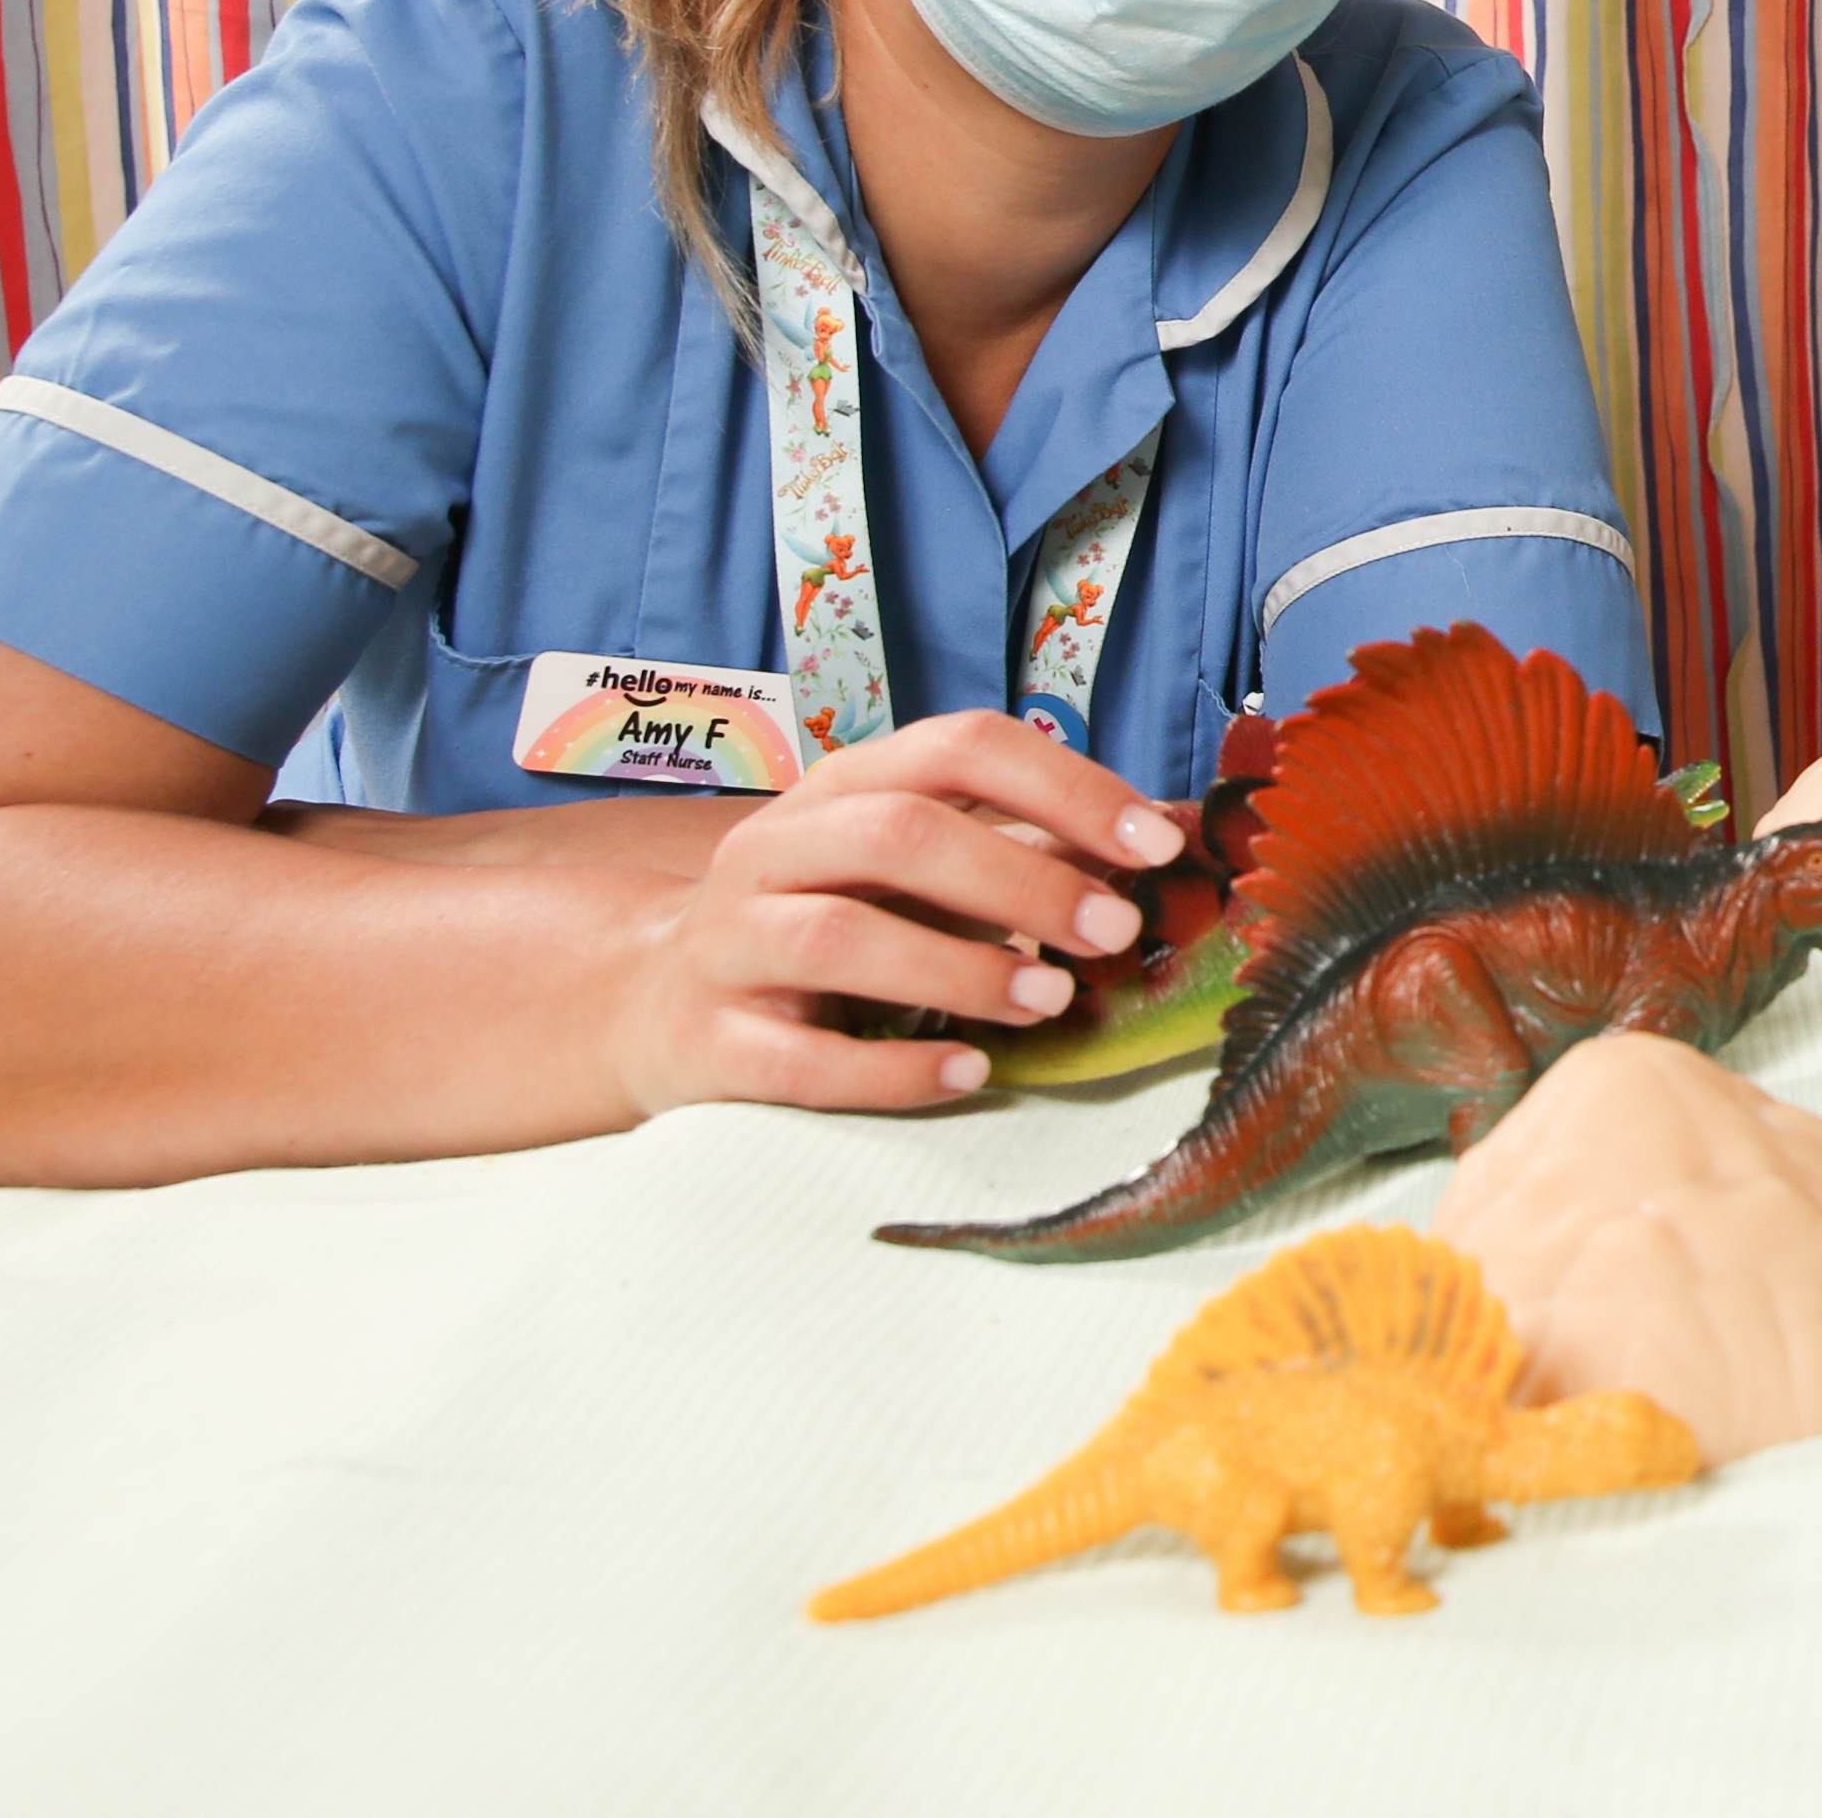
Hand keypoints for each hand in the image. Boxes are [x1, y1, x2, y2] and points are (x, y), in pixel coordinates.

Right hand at [599, 714, 1183, 1118]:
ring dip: (961, 968)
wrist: (655, 1005)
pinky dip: (891, 1071)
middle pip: (900, 835)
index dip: (1065, 787)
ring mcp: (729, 945)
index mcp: (841, 789)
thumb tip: (1167, 841)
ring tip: (1050, 1000)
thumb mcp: (912, 873)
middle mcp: (774, 851)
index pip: (960, 748)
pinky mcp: (707, 1044)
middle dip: (1022, 880)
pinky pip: (800, 1059)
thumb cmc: (826, 923)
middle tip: (1114, 931)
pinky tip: (969, 1073)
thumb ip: (1021, 851)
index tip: (1155, 844)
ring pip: (842, 937)